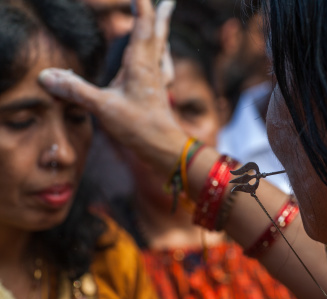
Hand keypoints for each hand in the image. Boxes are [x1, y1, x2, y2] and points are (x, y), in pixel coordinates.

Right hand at [38, 0, 185, 170]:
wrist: (164, 147)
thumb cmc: (139, 126)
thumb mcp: (102, 107)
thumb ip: (75, 90)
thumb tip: (47, 76)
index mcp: (140, 64)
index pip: (143, 26)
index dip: (142, 6)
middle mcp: (152, 68)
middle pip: (158, 34)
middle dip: (161, 15)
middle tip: (170, 1)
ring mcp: (158, 80)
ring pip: (161, 49)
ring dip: (162, 33)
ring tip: (163, 23)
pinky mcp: (159, 92)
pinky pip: (162, 66)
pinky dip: (161, 55)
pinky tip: (161, 59)